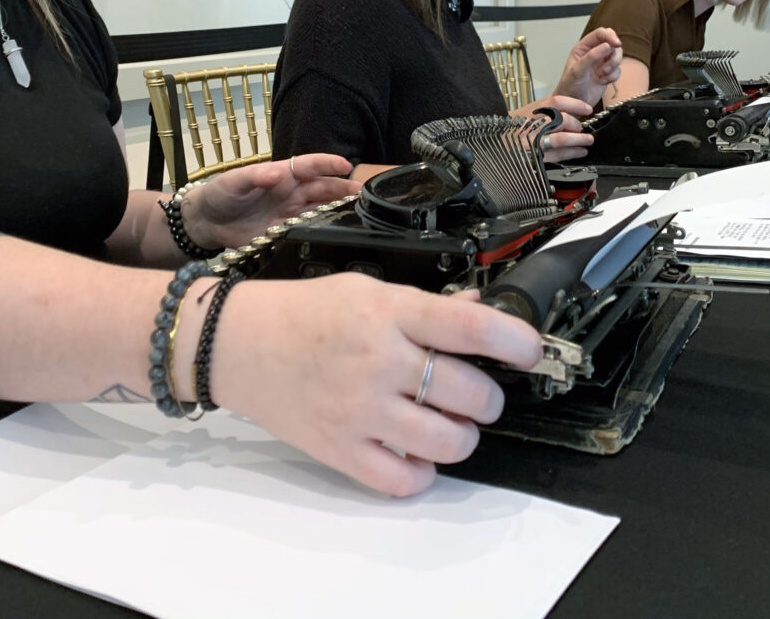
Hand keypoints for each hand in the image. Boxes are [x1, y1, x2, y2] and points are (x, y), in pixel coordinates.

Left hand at [183, 154, 358, 248]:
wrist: (207, 222)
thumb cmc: (220, 193)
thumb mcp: (233, 181)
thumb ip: (254, 177)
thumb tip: (276, 174)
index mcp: (282, 174)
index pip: (310, 166)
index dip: (328, 165)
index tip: (346, 166)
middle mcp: (291, 192)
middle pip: (323, 188)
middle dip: (343, 189)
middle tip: (364, 194)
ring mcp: (290, 213)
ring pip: (321, 209)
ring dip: (339, 210)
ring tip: (360, 213)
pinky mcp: (285, 232)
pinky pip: (309, 230)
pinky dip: (324, 231)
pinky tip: (337, 234)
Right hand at [212, 275, 542, 495]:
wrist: (239, 344)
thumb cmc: (303, 311)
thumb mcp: (365, 288)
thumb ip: (423, 303)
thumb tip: (479, 308)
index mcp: (388, 313)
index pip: (469, 325)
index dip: (514, 339)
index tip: (531, 349)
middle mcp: (378, 361)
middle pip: (470, 392)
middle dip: (489, 395)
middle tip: (475, 389)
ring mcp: (360, 410)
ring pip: (449, 441)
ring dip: (464, 435)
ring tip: (450, 421)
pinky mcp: (341, 450)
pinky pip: (405, 480)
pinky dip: (422, 471)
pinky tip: (414, 449)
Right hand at [511, 95, 593, 162]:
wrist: (493, 148)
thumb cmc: (508, 132)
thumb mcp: (522, 115)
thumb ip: (543, 113)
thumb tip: (568, 114)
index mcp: (530, 111)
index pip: (556, 102)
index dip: (575, 104)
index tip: (587, 109)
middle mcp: (531, 125)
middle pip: (561, 120)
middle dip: (576, 125)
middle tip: (581, 128)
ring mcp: (532, 141)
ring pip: (562, 139)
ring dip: (579, 140)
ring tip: (587, 140)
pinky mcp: (534, 157)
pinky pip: (557, 155)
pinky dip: (572, 153)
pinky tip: (579, 151)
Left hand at [553, 27, 622, 106]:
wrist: (573, 104)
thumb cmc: (569, 86)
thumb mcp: (578, 70)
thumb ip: (591, 57)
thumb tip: (606, 46)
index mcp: (583, 48)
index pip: (600, 33)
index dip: (610, 35)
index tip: (616, 43)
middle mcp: (593, 53)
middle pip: (612, 44)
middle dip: (614, 54)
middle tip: (608, 66)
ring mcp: (601, 63)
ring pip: (617, 56)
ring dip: (613, 66)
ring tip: (603, 75)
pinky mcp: (607, 74)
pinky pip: (618, 70)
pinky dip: (613, 76)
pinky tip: (603, 81)